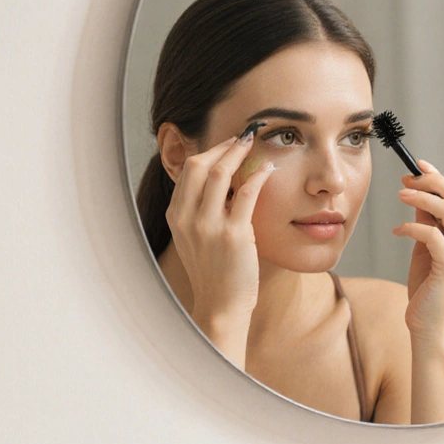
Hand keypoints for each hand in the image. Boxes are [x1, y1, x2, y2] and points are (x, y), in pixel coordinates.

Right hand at [166, 132, 274, 335]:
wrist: (220, 306)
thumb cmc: (213, 272)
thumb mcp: (194, 238)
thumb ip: (199, 211)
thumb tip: (218, 181)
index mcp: (176, 217)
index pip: (188, 170)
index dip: (209, 151)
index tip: (227, 144)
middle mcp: (187, 219)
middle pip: (201, 165)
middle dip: (223, 146)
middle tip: (243, 138)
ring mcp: (209, 227)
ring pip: (221, 174)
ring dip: (239, 153)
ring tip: (254, 145)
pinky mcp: (234, 236)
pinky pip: (246, 194)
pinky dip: (258, 176)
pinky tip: (268, 169)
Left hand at [392, 160, 443, 339]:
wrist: (429, 326)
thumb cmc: (427, 289)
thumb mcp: (425, 248)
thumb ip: (426, 221)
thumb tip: (417, 193)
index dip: (440, 178)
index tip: (418, 166)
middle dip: (433, 182)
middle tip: (407, 178)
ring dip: (422, 198)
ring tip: (400, 194)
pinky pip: (431, 235)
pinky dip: (412, 226)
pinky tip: (397, 230)